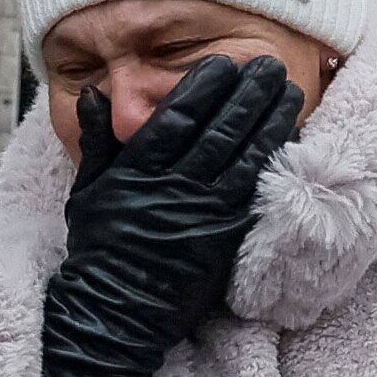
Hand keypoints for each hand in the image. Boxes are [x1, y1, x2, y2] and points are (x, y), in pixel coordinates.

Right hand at [25, 54, 301, 376]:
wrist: (115, 312)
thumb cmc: (99, 252)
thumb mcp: (86, 191)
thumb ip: (96, 141)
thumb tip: (96, 95)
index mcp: (136, 172)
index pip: (177, 116)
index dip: (204, 86)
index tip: (222, 63)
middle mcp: (172, 188)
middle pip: (219, 129)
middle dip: (247, 93)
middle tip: (268, 65)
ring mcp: (202, 213)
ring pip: (245, 155)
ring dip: (271, 119)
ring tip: (289, 90)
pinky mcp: (225, 237)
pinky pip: (256, 189)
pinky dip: (274, 159)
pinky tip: (290, 137)